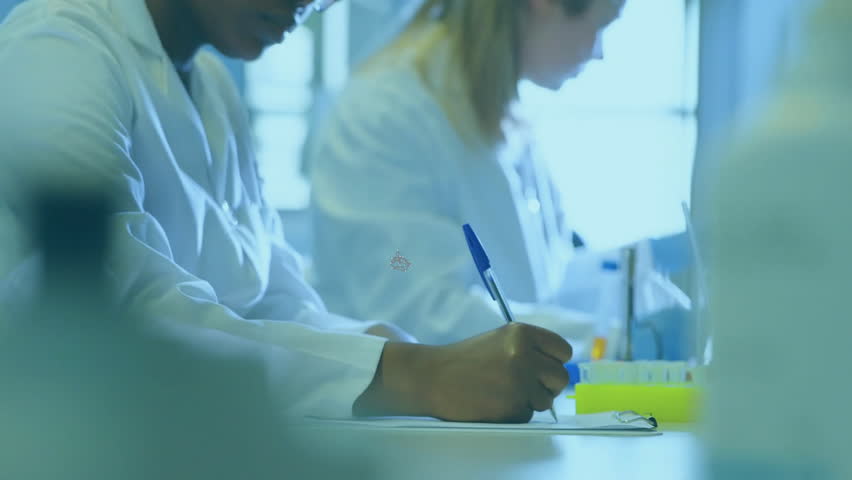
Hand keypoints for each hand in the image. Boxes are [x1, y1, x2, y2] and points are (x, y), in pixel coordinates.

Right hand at [353, 323, 571, 422]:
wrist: (432, 377)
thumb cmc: (464, 360)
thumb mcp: (500, 341)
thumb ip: (529, 349)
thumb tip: (558, 367)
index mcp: (522, 333)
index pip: (563, 351)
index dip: (554, 362)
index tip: (544, 367)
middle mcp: (524, 355)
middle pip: (560, 378)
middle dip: (546, 385)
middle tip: (524, 385)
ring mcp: (519, 382)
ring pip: (545, 400)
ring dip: (529, 401)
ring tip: (502, 392)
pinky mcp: (512, 406)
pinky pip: (527, 415)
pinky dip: (513, 413)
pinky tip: (493, 403)